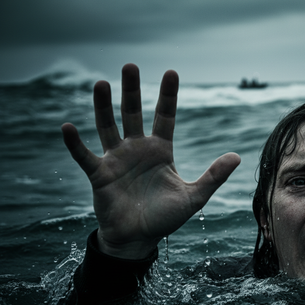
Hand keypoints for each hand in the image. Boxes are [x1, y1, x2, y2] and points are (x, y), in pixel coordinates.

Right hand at [61, 64, 240, 258]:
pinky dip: (75, 144)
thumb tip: (237, 156)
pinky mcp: (99, 175)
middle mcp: (137, 149)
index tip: (171, 72)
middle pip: (132, 114)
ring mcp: (116, 159)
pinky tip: (67, 127)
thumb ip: (214, 176)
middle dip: (131, 91)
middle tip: (130, 66)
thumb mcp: (194, 197)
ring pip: (107, 127)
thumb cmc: (166, 217)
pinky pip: (84, 156)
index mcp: (161, 151)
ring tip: (101, 84)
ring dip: (103, 107)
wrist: (139, 239)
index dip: (168, 96)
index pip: (165, 117)